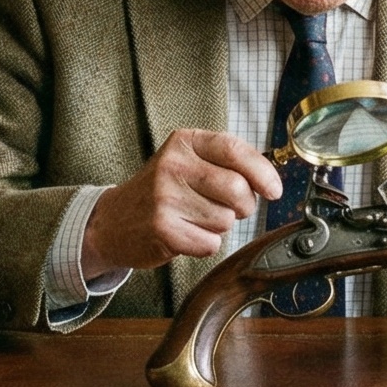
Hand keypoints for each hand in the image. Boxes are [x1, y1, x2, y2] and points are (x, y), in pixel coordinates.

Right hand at [83, 130, 283, 275]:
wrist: (113, 221)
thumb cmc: (160, 191)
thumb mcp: (186, 162)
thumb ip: (225, 164)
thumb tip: (270, 181)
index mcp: (184, 142)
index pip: (235, 150)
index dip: (262, 172)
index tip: (274, 190)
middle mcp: (173, 165)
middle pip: (237, 190)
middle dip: (243, 206)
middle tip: (227, 208)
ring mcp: (165, 197)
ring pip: (225, 220)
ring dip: (218, 226)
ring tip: (194, 218)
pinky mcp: (163, 229)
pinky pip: (210, 244)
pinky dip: (204, 244)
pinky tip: (185, 234)